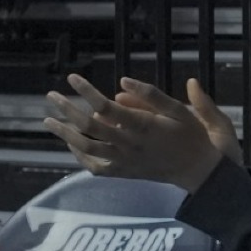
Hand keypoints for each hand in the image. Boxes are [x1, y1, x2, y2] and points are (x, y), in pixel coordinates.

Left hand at [41, 75, 231, 192]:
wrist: (202, 173)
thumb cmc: (194, 136)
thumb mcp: (182, 111)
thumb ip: (153, 96)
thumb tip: (123, 81)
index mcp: (144, 126)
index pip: (107, 106)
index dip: (87, 91)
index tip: (72, 77)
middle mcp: (129, 144)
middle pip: (90, 126)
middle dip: (67, 109)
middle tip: (50, 95)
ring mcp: (124, 161)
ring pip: (87, 147)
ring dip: (65, 133)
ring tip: (47, 120)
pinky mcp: (124, 172)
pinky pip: (95, 166)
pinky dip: (79, 155)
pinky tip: (70, 142)